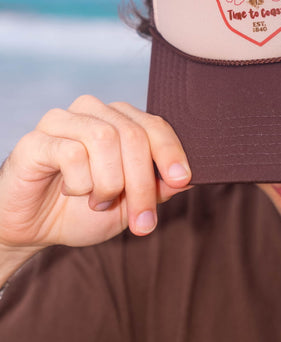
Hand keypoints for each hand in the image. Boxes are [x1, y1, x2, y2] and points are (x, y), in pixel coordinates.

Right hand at [0, 95, 191, 250]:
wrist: (33, 230)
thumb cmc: (81, 211)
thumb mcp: (128, 205)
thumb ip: (157, 188)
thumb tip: (185, 178)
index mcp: (118, 120)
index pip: (154, 125)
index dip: (171, 151)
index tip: (180, 178)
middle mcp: (92, 111)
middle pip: (133, 135)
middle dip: (142, 182)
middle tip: (142, 221)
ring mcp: (62, 121)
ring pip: (104, 138)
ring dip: (109, 182)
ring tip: (99, 202)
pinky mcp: (36, 140)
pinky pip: (71, 153)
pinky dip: (80, 182)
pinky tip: (71, 191)